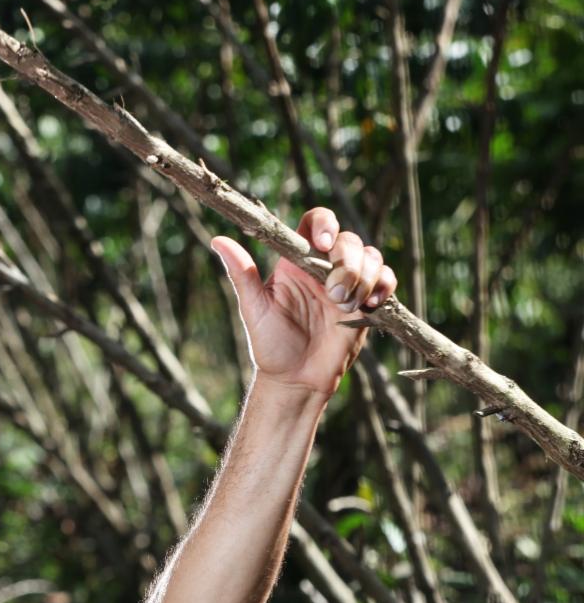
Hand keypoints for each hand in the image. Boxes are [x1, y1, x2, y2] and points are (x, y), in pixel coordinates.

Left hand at [210, 208, 398, 397]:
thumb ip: (242, 274)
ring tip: (347, 304)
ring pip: (371, 256)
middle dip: (347, 262)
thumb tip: (217, 240)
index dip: (325, 224)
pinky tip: (370, 304)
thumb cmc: (271, 345)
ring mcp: (348, 283)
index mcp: (296, 262)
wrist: (297, 379)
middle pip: (348, 240)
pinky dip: (384, 285)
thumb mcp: (255, 309)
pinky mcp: (367, 301)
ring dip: (365, 276)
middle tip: (334, 293)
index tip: (324, 243)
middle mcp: (323, 268)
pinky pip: (386, 279)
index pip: (315, 223)